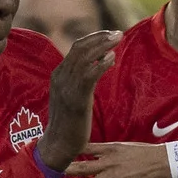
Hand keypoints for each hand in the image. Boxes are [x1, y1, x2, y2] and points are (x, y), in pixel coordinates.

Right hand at [37, 30, 118, 172]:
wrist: (59, 144)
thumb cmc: (70, 123)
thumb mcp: (74, 96)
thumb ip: (82, 80)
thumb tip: (98, 64)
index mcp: (59, 74)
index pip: (76, 48)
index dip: (94, 38)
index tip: (109, 34)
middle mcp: (60, 77)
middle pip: (80, 48)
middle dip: (100, 38)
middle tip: (118, 33)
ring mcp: (66, 87)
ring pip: (84, 58)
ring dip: (102, 46)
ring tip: (118, 40)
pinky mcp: (75, 98)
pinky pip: (88, 75)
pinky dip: (100, 64)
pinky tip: (112, 59)